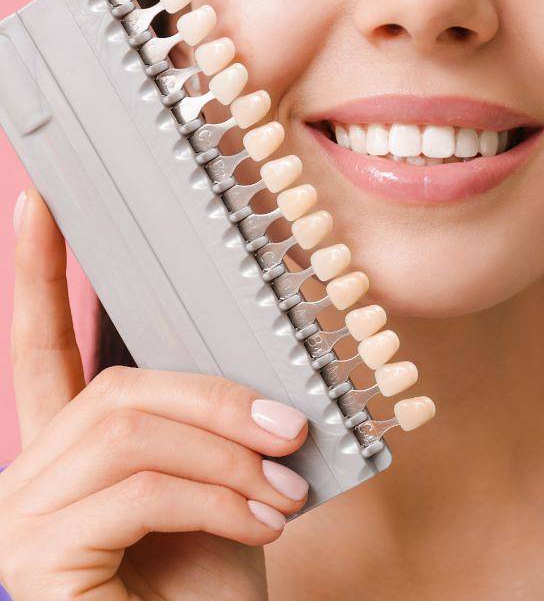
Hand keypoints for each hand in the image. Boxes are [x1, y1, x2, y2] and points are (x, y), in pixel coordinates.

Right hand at [0, 189, 310, 599]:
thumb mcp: (221, 483)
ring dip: (229, 458)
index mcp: (71, 449)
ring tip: (286, 492)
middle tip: (292, 429)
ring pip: (132, 433)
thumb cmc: (211, 579)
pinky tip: (265, 525)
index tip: (43, 205)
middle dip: (219, 402)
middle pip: (119, 387)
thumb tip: (259, 369)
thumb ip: (214, 423)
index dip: (41, 274)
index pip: (44, 345)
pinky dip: (220, 501)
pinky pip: (142, 489)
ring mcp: (23, 515)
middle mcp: (31, 472)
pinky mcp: (36, 555)